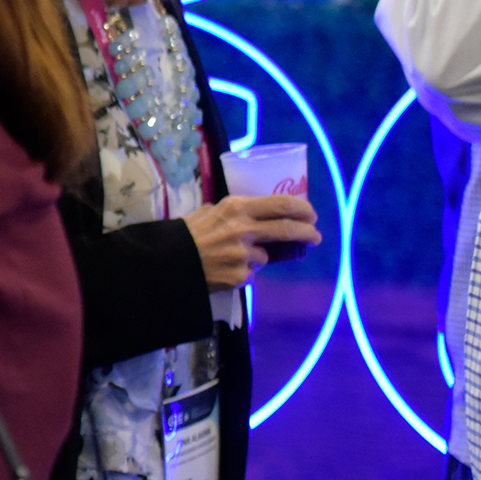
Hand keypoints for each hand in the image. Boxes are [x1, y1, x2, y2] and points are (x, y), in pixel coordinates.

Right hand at [182, 195, 319, 290]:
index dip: (303, 209)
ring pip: (265, 256)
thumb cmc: (185, 234)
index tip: (311, 216)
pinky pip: (249, 274)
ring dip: (256, 258)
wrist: (166, 262)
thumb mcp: (208, 212)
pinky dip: (240, 272)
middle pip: (289, 229)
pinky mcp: (240, 275)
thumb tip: (256, 214)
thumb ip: (232, 212)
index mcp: (236, 207)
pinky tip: (222, 270)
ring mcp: (243, 254)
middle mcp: (243, 228)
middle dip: (308, 234)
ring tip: (232, 258)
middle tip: (314, 237)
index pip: (282, 204)